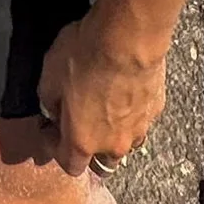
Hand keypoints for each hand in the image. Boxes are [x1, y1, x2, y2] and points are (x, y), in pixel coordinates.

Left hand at [34, 10, 167, 172]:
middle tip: (81, 125)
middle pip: (102, 164)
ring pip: (125, 144)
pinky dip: (132, 113)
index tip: (52, 128)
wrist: (127, 37)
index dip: (57, 149)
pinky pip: (142, 119)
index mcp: (82, 142)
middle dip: (90, 151)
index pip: (70, 166)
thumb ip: (48, 102)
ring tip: (105, 108)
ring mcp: (139, 129)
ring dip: (113, 134)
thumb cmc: (84, 56)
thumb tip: (53, 111)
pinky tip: (125, 91)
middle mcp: (113, 144)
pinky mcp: (156, 109)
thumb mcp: (48, 76)